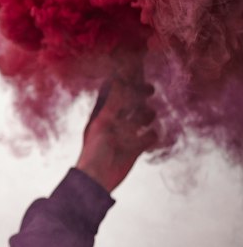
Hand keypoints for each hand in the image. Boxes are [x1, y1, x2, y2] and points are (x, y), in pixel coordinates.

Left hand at [75, 67, 157, 191]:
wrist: (97, 180)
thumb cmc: (94, 151)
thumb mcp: (103, 124)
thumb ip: (113, 104)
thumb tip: (118, 80)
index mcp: (103, 113)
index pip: (115, 92)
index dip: (125, 79)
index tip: (137, 66)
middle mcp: (115, 121)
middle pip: (131, 102)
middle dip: (140, 94)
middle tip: (150, 89)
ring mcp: (126, 134)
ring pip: (142, 118)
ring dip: (147, 115)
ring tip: (148, 115)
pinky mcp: (135, 148)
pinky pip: (149, 137)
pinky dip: (152, 135)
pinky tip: (151, 135)